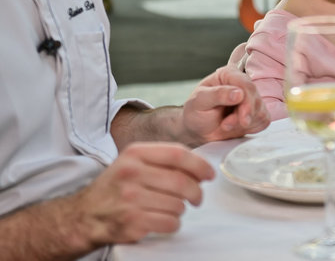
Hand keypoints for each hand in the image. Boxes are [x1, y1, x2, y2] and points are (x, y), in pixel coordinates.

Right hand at [74, 142, 214, 244]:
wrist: (84, 215)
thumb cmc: (115, 187)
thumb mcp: (133, 162)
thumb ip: (163, 160)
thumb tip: (200, 168)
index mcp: (135, 153)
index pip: (178, 154)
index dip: (200, 165)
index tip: (209, 174)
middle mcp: (132, 173)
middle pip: (182, 181)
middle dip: (197, 192)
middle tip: (198, 197)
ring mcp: (130, 199)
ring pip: (178, 204)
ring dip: (182, 209)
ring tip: (172, 208)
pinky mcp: (132, 222)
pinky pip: (170, 222)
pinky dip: (173, 223)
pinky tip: (164, 219)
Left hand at [181, 66, 269, 143]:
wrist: (198, 130)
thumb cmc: (196, 112)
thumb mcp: (199, 102)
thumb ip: (217, 95)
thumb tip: (238, 93)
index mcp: (228, 75)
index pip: (246, 84)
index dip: (247, 102)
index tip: (243, 118)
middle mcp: (242, 84)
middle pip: (256, 99)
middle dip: (244, 116)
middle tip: (227, 126)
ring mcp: (251, 99)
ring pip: (261, 111)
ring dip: (244, 124)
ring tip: (226, 125)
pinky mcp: (256, 113)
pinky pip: (264, 121)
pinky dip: (251, 128)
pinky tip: (236, 128)